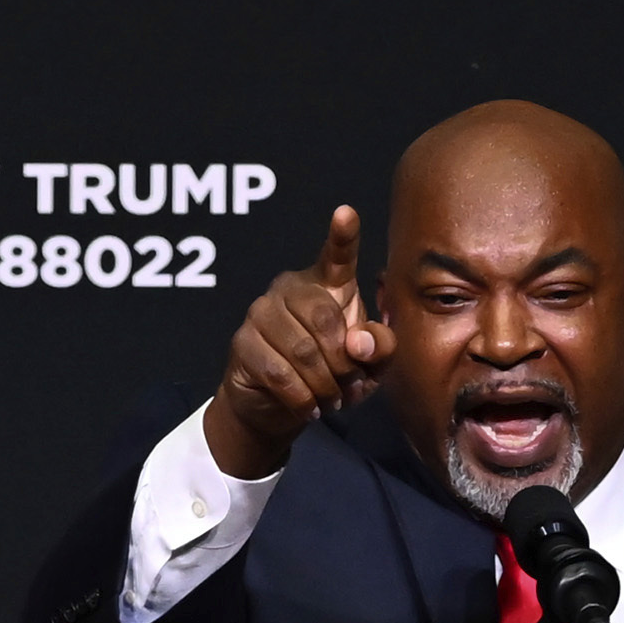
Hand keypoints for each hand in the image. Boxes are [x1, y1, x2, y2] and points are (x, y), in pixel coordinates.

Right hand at [205, 204, 391, 477]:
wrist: (278, 409)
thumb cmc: (330, 377)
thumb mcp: (369, 368)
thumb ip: (380, 349)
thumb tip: (360, 342)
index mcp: (328, 285)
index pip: (337, 256)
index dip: (343, 236)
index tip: (346, 213)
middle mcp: (291, 288)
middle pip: (324, 318)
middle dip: (343, 361)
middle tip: (348, 385)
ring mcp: (262, 312)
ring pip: (302, 350)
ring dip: (324, 385)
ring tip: (330, 399)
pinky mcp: (243, 342)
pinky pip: (280, 372)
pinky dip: (302, 398)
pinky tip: (309, 406)